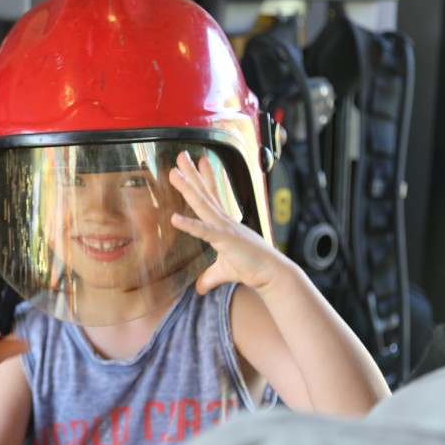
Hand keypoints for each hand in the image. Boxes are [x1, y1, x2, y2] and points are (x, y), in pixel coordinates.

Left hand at [168, 150, 287, 293]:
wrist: (271, 274)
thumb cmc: (251, 268)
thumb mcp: (223, 272)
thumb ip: (209, 277)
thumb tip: (199, 288)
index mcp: (224, 223)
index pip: (212, 196)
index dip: (204, 179)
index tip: (199, 162)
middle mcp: (224, 221)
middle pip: (204, 193)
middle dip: (191, 174)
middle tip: (181, 156)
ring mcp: (225, 228)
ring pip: (202, 204)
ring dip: (187, 187)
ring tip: (174, 173)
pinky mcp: (225, 240)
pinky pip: (204, 231)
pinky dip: (190, 224)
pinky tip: (175, 218)